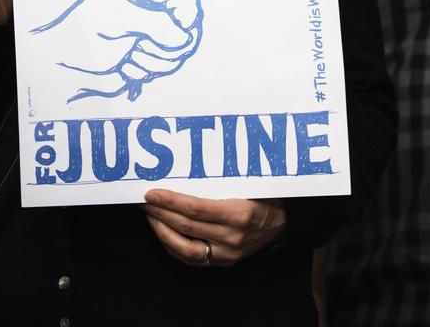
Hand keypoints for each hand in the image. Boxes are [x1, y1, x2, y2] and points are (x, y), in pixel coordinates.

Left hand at [34, 0, 201, 101]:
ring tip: (129, 57)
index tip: (176, 37)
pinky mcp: (140, 53)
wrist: (58, 52)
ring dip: (153, 61)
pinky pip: (159, 67)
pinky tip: (124, 67)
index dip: (186, 21)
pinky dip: (144, 71)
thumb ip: (158, 26)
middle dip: (165, 47)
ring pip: (174, 53)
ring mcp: (146, 32)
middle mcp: (149, 8)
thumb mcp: (121, 18)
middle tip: (140, 47)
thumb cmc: (83, 26)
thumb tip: (186, 40)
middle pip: (185, 31)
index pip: (185, 1)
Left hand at [143, 189, 285, 266]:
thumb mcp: (247, 182)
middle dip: (160, 213)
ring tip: (150, 216)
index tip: (151, 193)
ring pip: (185, 248)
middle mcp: (232, 237)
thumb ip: (218, 180)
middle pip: (186, 226)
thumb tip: (182, 168)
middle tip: (144, 200)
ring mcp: (228, 253)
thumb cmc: (264, 195)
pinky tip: (164, 231)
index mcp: (238, 213)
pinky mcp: (224, 261)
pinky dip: (173, 245)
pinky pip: (193, 258)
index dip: (170, 201)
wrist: (285, 223)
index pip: (194, 209)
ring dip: (162, 231)